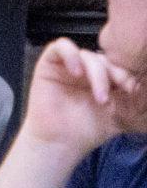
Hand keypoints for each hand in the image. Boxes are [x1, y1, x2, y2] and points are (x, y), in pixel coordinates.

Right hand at [23, 37, 146, 156]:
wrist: (61, 141)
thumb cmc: (90, 130)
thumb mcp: (123, 117)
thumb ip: (138, 104)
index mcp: (108, 78)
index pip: (121, 64)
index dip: (130, 74)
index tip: (136, 89)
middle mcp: (90, 69)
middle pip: (107, 58)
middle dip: (118, 73)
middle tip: (125, 89)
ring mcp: (71, 64)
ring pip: (89, 55)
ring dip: (99, 74)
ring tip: (101, 98)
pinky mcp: (50, 62)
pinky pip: (62, 46)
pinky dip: (72, 56)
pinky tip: (77, 73)